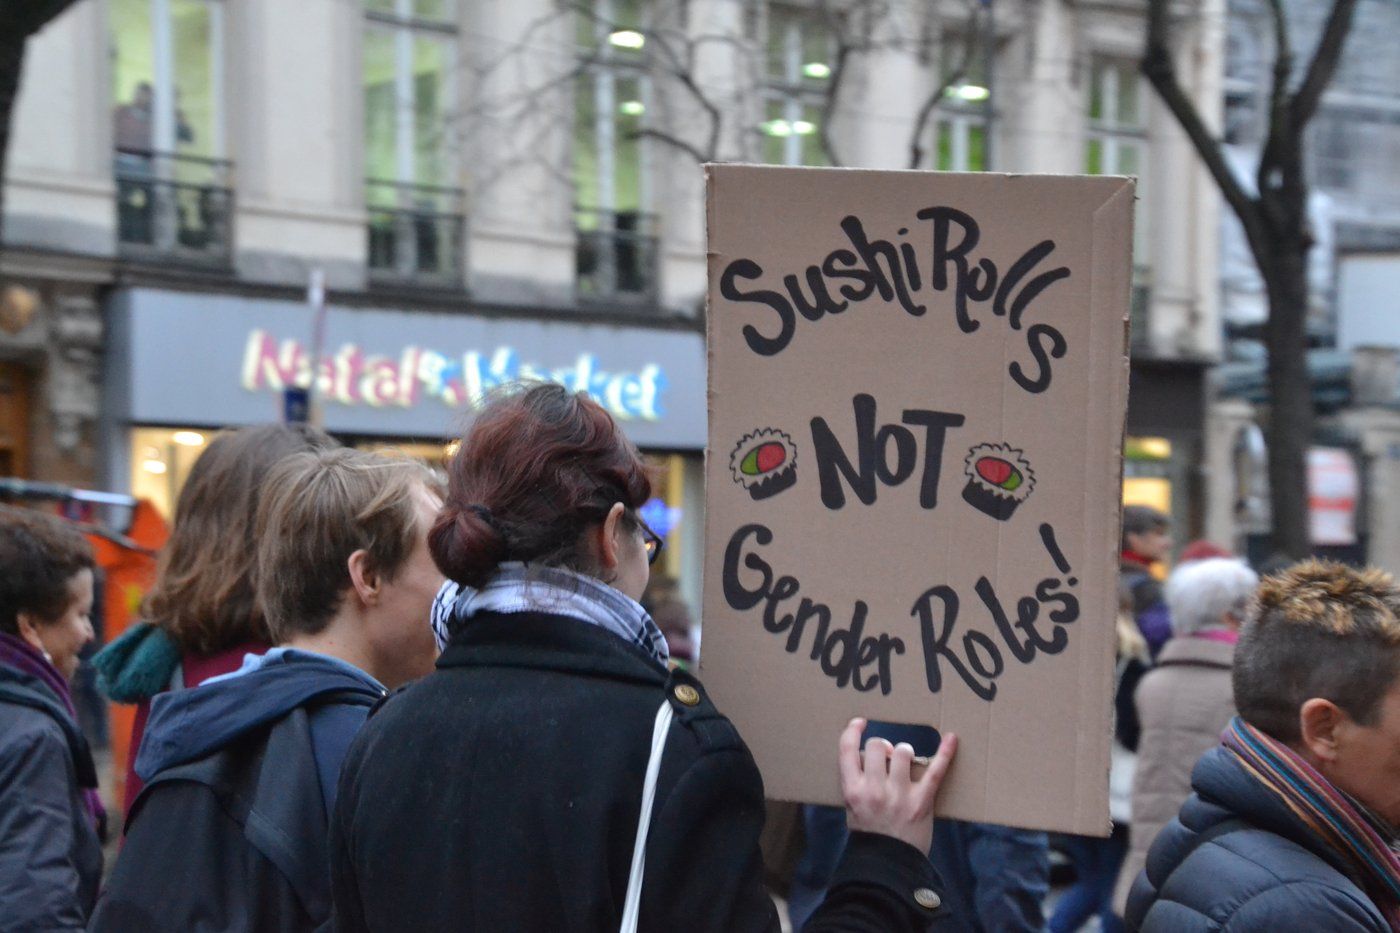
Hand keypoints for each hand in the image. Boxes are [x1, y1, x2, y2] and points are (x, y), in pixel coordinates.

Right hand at [837, 718, 957, 853]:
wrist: (888, 865)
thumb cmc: (870, 835)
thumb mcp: (852, 807)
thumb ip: (857, 781)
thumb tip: (872, 755)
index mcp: (852, 790)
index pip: (847, 749)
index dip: (853, 730)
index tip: (861, 722)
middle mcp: (874, 789)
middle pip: (879, 746)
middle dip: (884, 747)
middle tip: (889, 757)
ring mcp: (899, 794)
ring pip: (904, 751)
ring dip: (905, 753)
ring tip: (907, 762)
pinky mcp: (922, 801)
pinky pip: (935, 770)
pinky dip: (945, 753)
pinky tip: (951, 738)